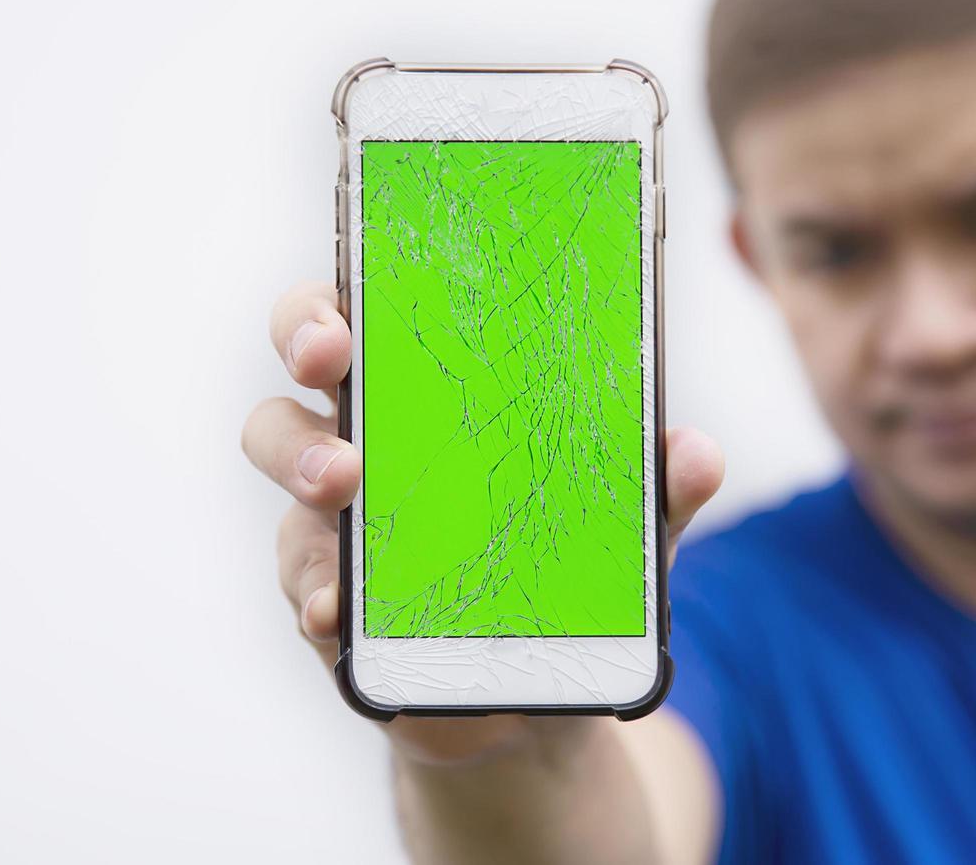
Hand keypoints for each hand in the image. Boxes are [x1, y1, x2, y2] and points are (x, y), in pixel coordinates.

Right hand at [243, 280, 725, 762]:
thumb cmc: (561, 572)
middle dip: (303, 338)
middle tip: (332, 359)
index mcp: (432, 391)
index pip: (374, 304)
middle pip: (303, 355)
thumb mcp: (620, 528)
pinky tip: (338, 611)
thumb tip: (695, 453)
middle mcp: (369, 432)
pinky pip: (300, 576)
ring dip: (303, 458)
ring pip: (279, 449)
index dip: (348, 284)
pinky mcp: (323, 590)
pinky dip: (315, 589)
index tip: (358, 290)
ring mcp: (334, 511)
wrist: (530, 691)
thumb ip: (654, 488)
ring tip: (342, 485)